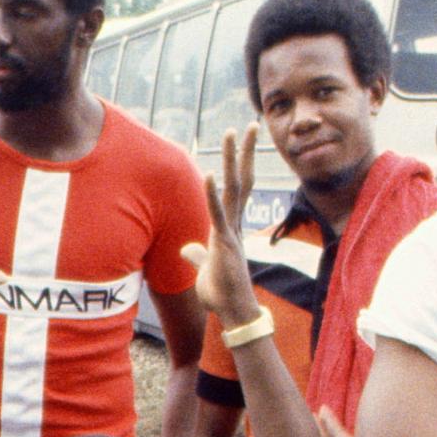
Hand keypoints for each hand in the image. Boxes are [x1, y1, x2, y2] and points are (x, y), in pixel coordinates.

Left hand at [181, 127, 258, 328]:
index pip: (237, 189)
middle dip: (245, 152)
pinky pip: (218, 214)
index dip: (239, 165)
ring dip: (233, 160)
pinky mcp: (224, 244)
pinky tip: (210, 174)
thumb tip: (186, 249)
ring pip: (233, 188)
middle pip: (242, 180)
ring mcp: (231, 232)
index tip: (242, 143)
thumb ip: (196, 255)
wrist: (232, 312)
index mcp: (230, 227)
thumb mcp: (205, 268)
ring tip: (234, 133)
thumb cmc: (221, 293)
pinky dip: (212, 194)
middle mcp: (235, 224)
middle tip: (251, 125)